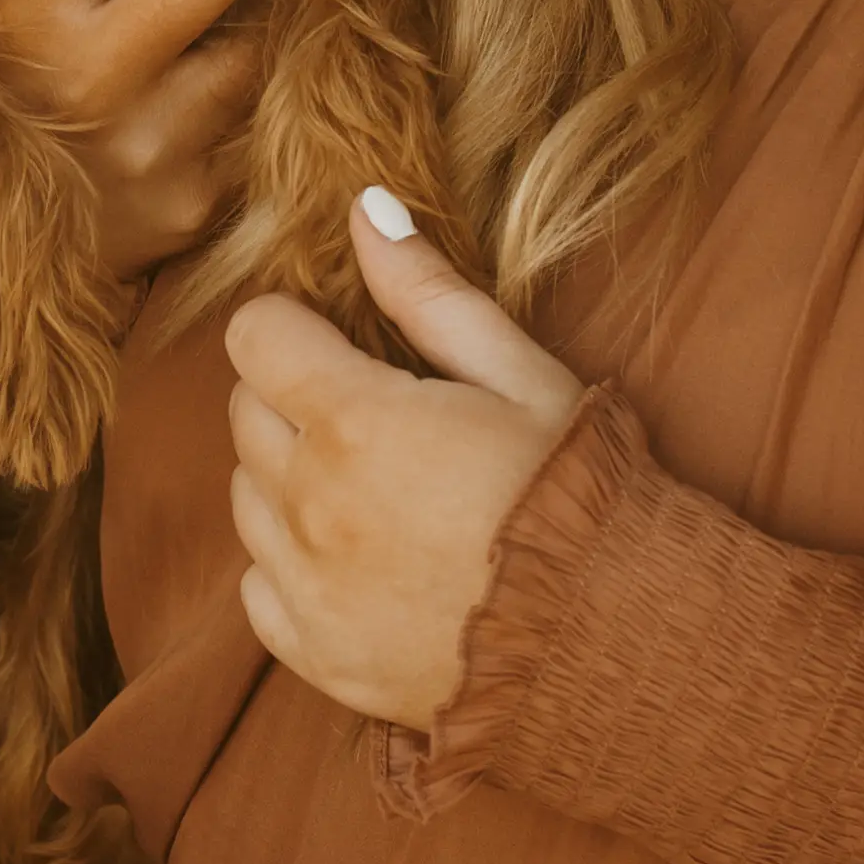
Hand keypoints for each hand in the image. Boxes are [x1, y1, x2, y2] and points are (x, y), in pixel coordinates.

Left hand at [228, 197, 585, 727]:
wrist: (619, 641)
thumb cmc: (582, 493)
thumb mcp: (521, 375)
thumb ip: (428, 293)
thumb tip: (363, 209)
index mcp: (355, 422)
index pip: (254, 337)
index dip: (294, 325)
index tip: (336, 337)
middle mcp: (311, 506)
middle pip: (244, 415)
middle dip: (292, 395)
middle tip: (372, 410)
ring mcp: (307, 588)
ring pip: (246, 500)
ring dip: (289, 479)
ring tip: (377, 488)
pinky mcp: (317, 655)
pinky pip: (258, 588)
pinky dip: (290, 566)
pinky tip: (359, 559)